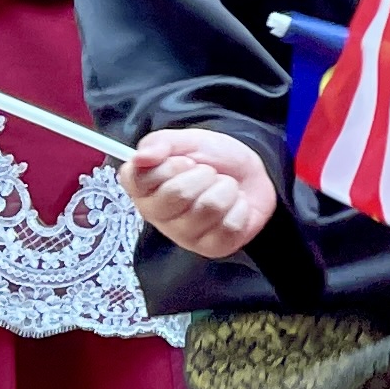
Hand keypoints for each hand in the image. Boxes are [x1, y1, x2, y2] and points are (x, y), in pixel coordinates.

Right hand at [123, 127, 273, 257]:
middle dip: (203, 174)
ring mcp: (183, 236)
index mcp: (142, 188)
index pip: (139, 180)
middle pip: (178, 193)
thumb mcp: (185, 140)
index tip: (185, 161)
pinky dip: (240, 207)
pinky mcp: (211, 248)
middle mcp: (156, 216)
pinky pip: (230, 225)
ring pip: (209, 207)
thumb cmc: (212, 159)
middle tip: (208, 174)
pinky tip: (234, 205)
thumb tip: (140, 158)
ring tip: (223, 188)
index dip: (169, 166)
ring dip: (225, 189)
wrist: (249, 173)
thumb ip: (158, 143)